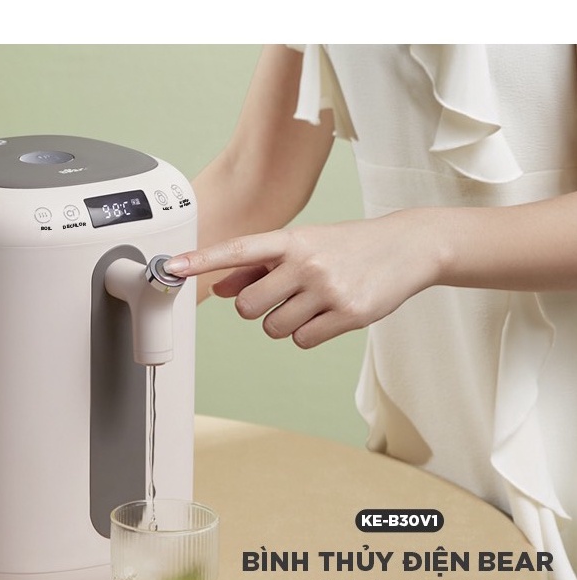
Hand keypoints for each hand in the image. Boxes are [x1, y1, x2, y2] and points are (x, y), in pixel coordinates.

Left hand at [165, 211, 441, 347]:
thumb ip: (261, 266)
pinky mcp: (348, 314)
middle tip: (283, 296)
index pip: (238, 250)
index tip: (172, 267)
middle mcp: (307, 261)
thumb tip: (221, 287)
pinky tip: (329, 314)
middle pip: (248, 308)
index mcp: (292, 239)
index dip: (202, 261)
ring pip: (274, 328)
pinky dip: (309, 334)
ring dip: (285, 323)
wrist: (407, 247)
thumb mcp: (305, 245)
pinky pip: (302, 340)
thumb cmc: (347, 246)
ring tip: (312, 303)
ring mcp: (328, 288)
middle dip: (258, 309)